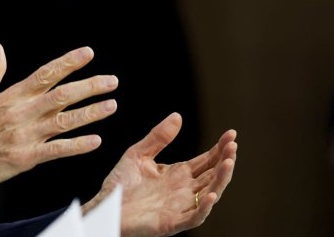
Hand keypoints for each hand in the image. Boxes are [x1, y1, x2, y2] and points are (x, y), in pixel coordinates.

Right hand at [0, 43, 118, 209]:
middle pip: (62, 95)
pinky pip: (57, 150)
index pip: (45, 73)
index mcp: (11, 96)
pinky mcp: (25, 158)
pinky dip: (77, 145)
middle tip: (112, 81)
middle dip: (89, 86)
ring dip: (90, 113)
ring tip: (111, 105)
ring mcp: (25, 136)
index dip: (68, 62)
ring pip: (65, 121)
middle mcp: (21, 113)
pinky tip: (95, 140)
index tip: (88, 53)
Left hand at [82, 113, 236, 236]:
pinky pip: (193, 217)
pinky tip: (210, 195)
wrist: (105, 206)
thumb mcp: (138, 154)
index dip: (219, 148)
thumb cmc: (121, 183)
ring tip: (228, 163)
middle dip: (225, 160)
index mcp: (178, 174)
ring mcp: (180, 207)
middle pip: (212, 175)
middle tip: (233, 145)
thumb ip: (158, 137)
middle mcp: (184, 190)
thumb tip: (177, 115)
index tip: (231, 134)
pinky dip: (204, 208)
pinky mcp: (172, 222)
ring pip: (209, 194)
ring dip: (221, 180)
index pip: (206, 160)